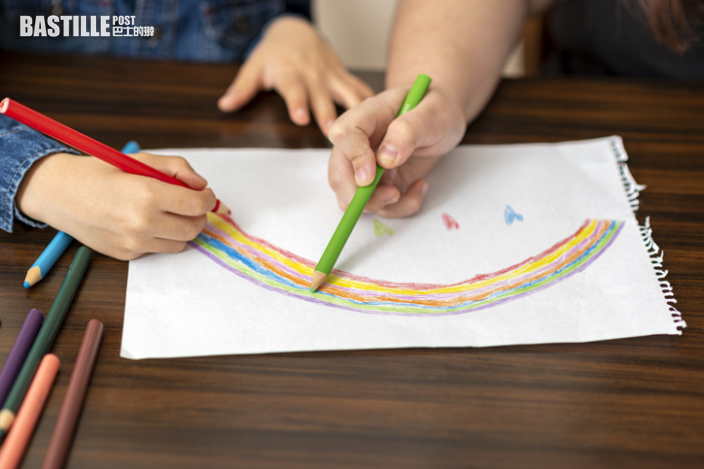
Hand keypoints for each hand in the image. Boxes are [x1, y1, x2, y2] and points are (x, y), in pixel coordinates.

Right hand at [16, 152, 215, 259]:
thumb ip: (177, 169)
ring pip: (180, 243)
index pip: (197, 205)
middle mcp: (141, 222)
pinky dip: (160, 237)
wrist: (58, 194)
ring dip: (181, 228)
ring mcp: (133, 243)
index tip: (205, 194)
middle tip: (189, 204)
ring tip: (166, 212)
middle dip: (198, 215)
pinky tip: (143, 222)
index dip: (207, 199)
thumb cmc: (99, 172)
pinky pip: (158, 249)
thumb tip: (201, 185)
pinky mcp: (126, 255)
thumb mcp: (139, 160)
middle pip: (193, 228)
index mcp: (147, 194)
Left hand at [217, 16, 373, 134]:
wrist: (296, 31)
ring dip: (355, 111)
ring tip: (365, 129)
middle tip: (333, 132)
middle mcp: (313, 75)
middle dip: (328, 113)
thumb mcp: (254, 68)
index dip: (298, 103)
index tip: (300, 117)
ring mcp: (331, 76)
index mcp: (290, 73)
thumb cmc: (275, 53)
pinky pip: (360, 89)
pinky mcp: (343, 77)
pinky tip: (385, 116)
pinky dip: (372, 101)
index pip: (293, 89)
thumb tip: (225, 106)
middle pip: (322, 97)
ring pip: (346, 93)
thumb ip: (242, 88)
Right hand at [327, 84, 466, 216]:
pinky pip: (377, 206)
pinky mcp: (378, 183)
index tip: (371, 176)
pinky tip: (418, 188)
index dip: (353, 157)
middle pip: (338, 174)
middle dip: (360, 196)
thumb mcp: (434, 113)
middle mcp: (359, 142)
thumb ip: (409, 130)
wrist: (441, 122)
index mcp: (368, 115)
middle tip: (394, 194)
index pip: (343, 133)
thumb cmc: (437, 111)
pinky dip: (399, 207)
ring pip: (351, 197)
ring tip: (413, 189)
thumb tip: (386, 157)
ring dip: (381, 205)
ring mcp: (365, 166)